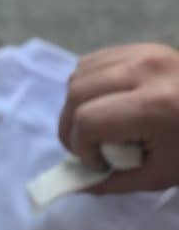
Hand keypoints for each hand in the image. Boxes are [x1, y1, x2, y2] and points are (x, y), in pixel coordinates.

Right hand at [58, 43, 178, 191]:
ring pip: (78, 75)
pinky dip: (85, 86)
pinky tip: (100, 106)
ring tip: (91, 127)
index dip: (82, 148)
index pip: (88, 121)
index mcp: (155, 106)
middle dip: (70, 128)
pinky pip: (92, 62)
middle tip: (86, 148)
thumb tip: (77, 183)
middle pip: (76, 94)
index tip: (100, 164)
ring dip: (74, 106)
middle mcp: (146, 71)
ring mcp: (144, 53)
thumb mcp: (158, 175)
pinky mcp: (142, 47)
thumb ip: (113, 182)